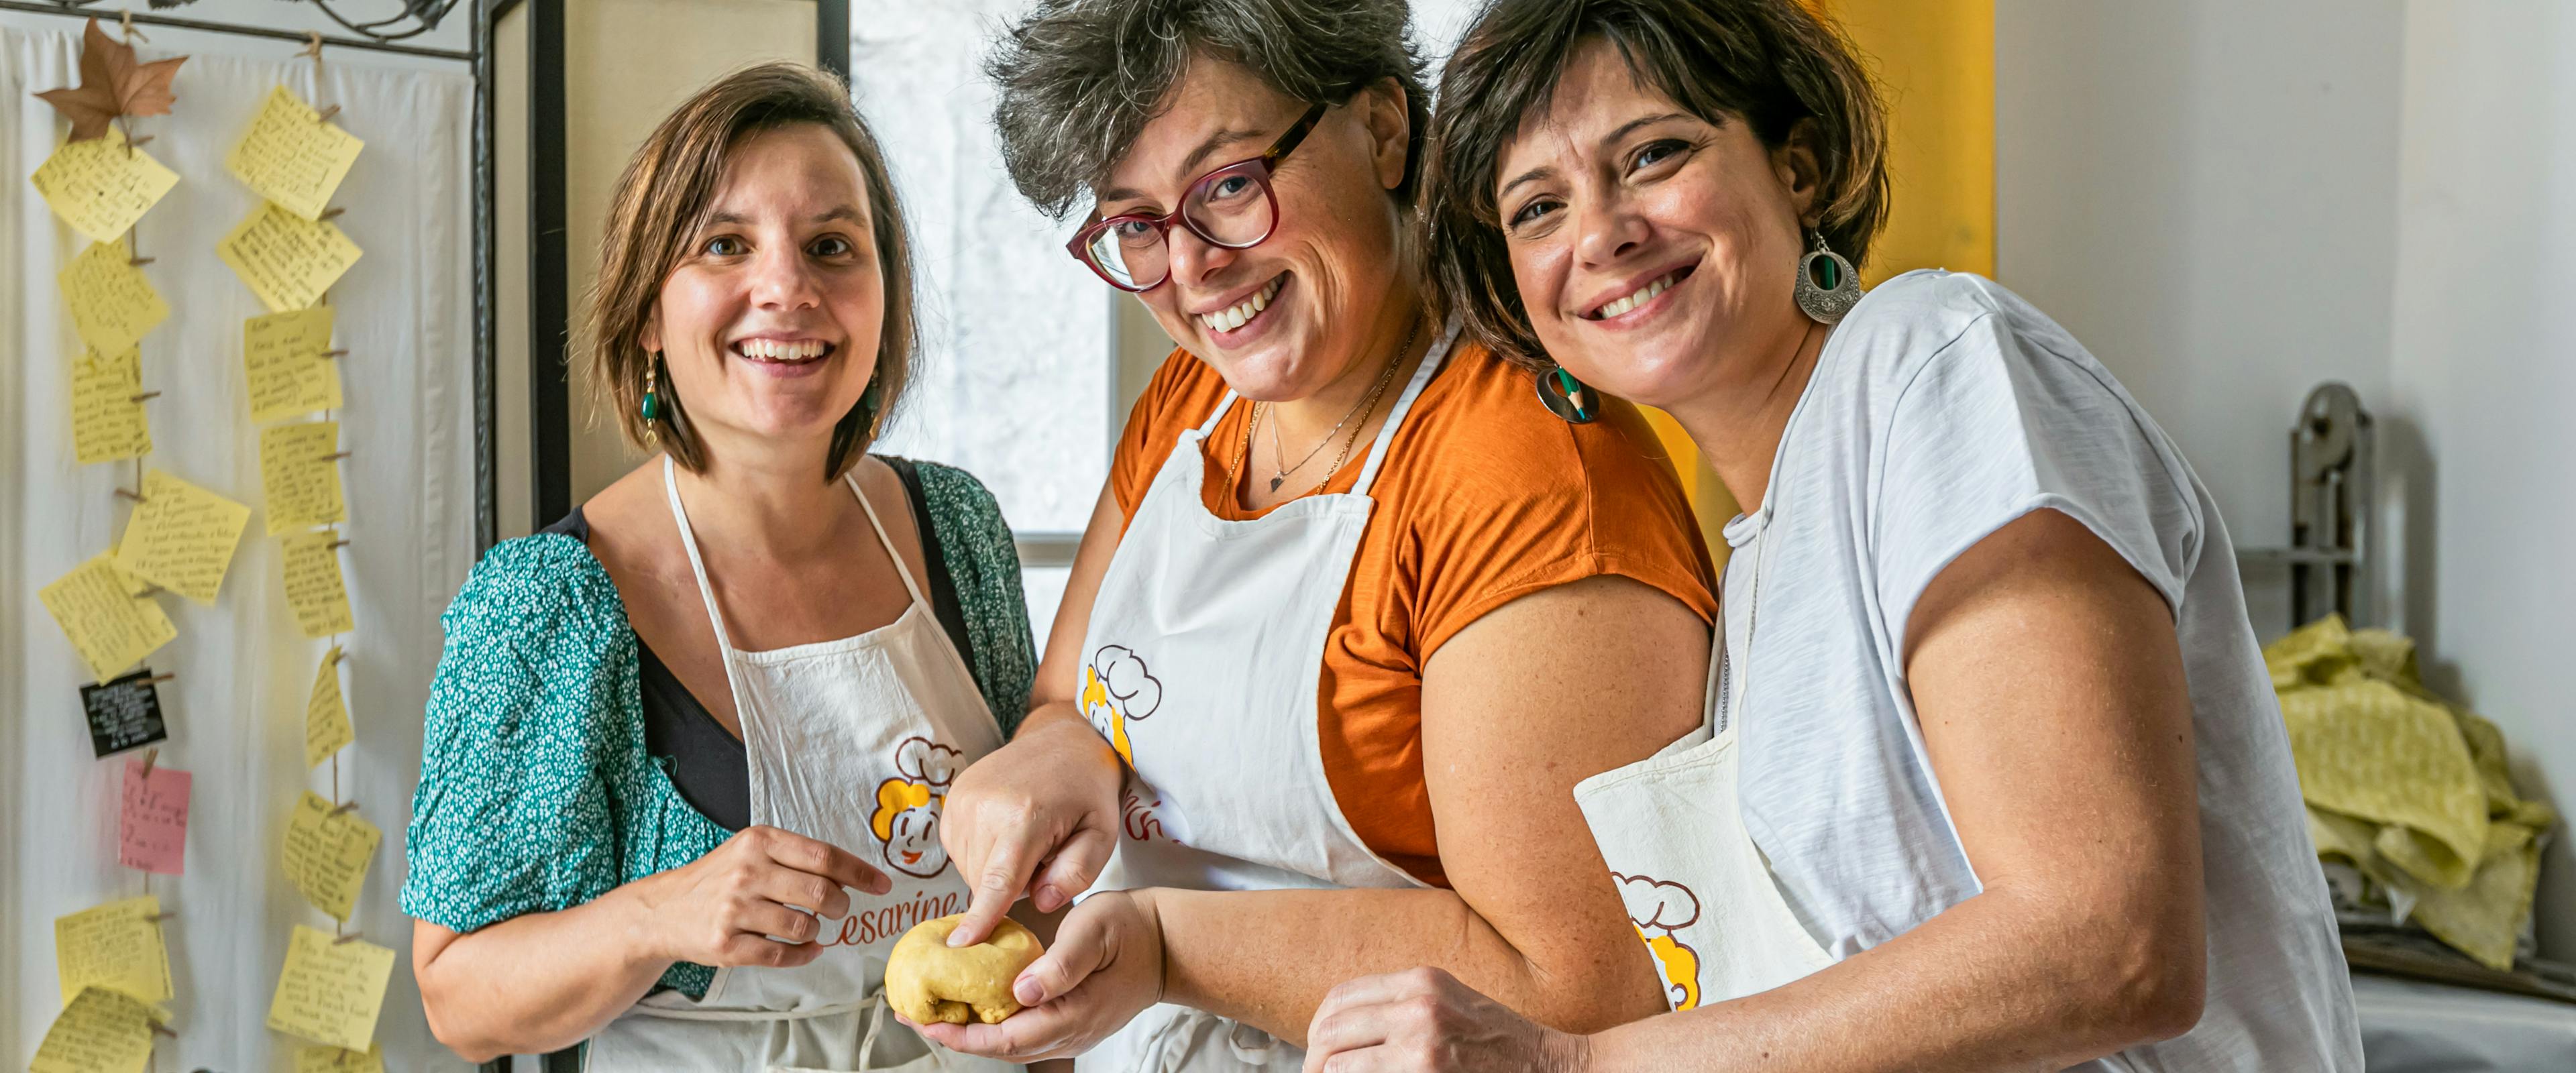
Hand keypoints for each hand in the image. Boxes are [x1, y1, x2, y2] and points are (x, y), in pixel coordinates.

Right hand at [626, 824, 890, 968]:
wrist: (663, 909)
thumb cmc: (719, 878)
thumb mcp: (751, 850)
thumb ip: (797, 857)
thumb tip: (853, 877)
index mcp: (759, 841)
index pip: (824, 856)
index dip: (860, 873)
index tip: (882, 885)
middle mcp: (746, 872)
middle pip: (820, 893)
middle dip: (840, 906)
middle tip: (838, 909)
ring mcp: (734, 910)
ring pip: (803, 926)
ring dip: (817, 931)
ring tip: (809, 927)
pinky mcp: (726, 945)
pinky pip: (781, 955)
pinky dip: (803, 955)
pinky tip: (806, 949)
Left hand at [905, 888, 1164, 1061]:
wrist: (1169, 945)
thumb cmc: (1132, 930)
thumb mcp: (1096, 932)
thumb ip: (1061, 963)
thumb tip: (1021, 991)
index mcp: (1071, 1015)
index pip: (1004, 1038)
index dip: (961, 1033)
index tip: (925, 1021)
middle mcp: (1068, 1034)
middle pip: (1000, 1048)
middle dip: (953, 1033)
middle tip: (911, 1014)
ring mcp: (1070, 1032)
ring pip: (1009, 1043)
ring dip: (968, 1029)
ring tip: (931, 1009)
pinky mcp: (1069, 1022)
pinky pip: (1022, 1031)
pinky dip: (990, 1021)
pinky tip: (972, 1002)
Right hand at [941, 708, 1123, 945]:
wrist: (1063, 739)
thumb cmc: (1088, 791)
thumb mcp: (1102, 833)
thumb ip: (1077, 873)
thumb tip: (1042, 902)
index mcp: (1024, 816)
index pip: (998, 881)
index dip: (980, 918)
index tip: (960, 946)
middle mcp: (985, 807)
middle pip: (984, 882)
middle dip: (1012, 886)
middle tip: (1044, 857)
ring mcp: (963, 799)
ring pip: (970, 869)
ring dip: (996, 869)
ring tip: (1027, 840)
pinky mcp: (953, 798)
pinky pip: (960, 850)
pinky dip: (983, 853)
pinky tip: (1008, 832)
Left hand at [1303, 968, 1591, 1072]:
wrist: (1553, 1068)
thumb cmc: (1501, 1044)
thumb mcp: (1452, 1002)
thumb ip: (1403, 1005)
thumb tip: (1339, 1030)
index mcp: (1422, 979)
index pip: (1340, 997)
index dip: (1317, 1028)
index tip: (1317, 1051)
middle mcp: (1418, 1005)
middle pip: (1330, 1030)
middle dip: (1314, 1060)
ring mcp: (1422, 1044)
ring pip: (1337, 1063)